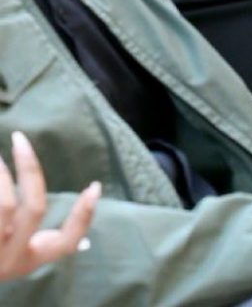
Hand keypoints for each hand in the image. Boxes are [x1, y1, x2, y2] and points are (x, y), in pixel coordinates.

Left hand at [0, 131, 99, 280]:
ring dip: (1, 175)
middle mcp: (12, 260)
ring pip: (5, 206)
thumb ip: (34, 231)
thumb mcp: (14, 252)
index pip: (66, 242)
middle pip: (34, 208)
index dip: (83, 216)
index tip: (94, 186)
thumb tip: (84, 196)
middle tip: (19, 140)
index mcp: (30, 260)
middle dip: (29, 169)